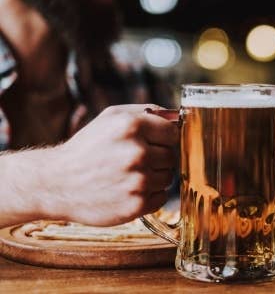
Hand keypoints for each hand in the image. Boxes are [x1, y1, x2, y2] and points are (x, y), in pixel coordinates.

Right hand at [42, 104, 178, 225]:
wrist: (56, 183)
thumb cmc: (87, 148)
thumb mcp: (110, 117)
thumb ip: (146, 112)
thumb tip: (176, 117)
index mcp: (131, 126)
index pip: (173, 133)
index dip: (163, 138)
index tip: (152, 143)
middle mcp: (137, 152)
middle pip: (172, 156)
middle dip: (157, 158)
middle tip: (134, 161)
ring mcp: (138, 181)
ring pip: (168, 177)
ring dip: (154, 177)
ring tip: (128, 175)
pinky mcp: (136, 204)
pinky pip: (162, 197)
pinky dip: (149, 195)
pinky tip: (128, 190)